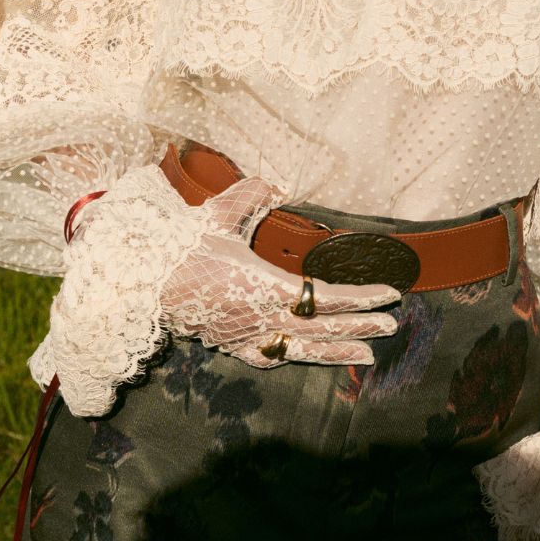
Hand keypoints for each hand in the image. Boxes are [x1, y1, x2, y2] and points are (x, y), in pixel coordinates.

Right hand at [160, 175, 402, 367]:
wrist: (145, 283)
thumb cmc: (184, 247)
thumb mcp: (220, 213)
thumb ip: (252, 194)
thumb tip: (275, 183)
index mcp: (266, 286)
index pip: (327, 295)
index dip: (361, 297)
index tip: (389, 295)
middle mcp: (263, 317)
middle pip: (323, 325)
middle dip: (362, 324)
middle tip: (393, 325)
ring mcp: (248, 336)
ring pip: (304, 349)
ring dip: (339, 350)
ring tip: (369, 354)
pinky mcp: (232, 346)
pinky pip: (272, 357)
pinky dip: (296, 357)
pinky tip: (311, 356)